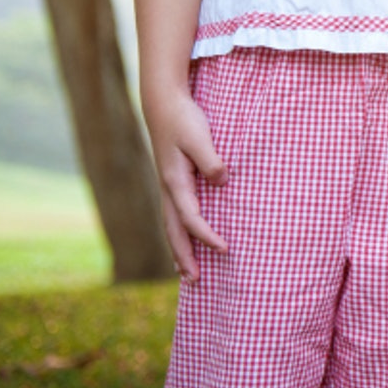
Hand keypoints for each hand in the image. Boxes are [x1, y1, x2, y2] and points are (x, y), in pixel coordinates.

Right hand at [144, 91, 227, 280]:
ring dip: (179, 250)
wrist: (163, 105)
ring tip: (186, 273)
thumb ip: (211, 161)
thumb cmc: (184, 120)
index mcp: (175, 182)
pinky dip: (178, 233)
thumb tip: (222, 181)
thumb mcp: (200, 137)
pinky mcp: (171, 181)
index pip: (191, 218)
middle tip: (196, 282)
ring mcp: (167, 187)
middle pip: (174, 232)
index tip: (224, 249)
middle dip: (185, 257)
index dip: (206, 236)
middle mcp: (168, 189)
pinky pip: (174, 215)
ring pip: (171, 226)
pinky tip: (185, 239)